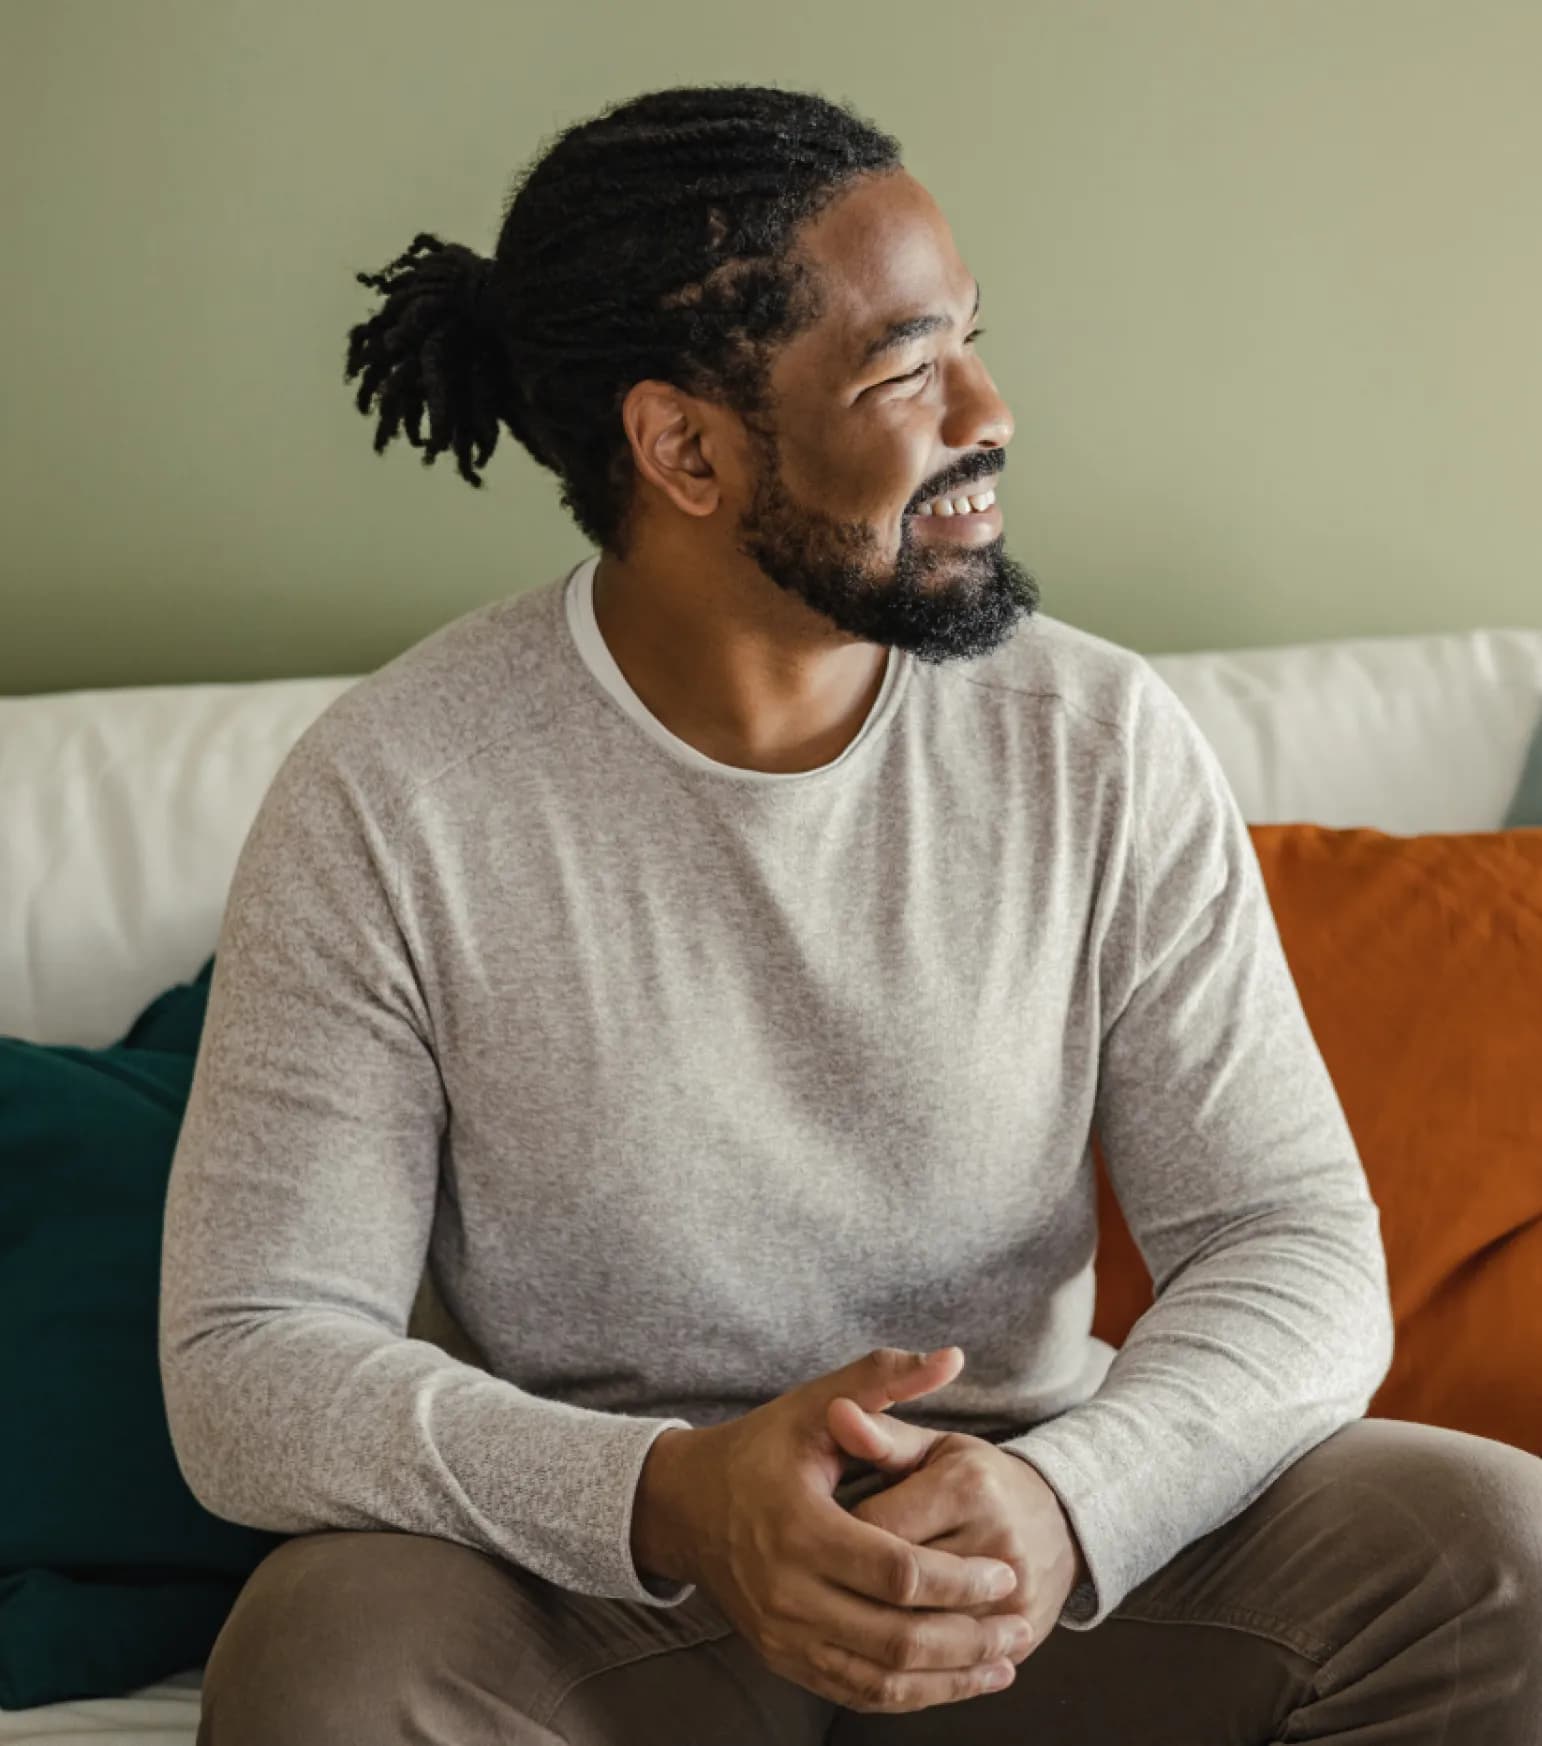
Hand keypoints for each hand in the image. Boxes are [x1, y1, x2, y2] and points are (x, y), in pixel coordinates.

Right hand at [634, 1347, 1036, 1713]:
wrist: (684, 1507)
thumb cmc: (759, 1449)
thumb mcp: (816, 1406)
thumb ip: (884, 1381)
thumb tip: (952, 1356)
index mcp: (800, 1528)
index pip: (897, 1571)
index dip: (958, 1579)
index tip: (1003, 1572)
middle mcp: (788, 1593)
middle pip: (897, 1636)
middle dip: (968, 1636)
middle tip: (1019, 1625)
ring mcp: (783, 1635)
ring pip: (883, 1678)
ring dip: (951, 1677)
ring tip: (1004, 1660)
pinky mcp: (784, 1659)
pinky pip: (858, 1693)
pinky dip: (913, 1694)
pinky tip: (955, 1681)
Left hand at [826, 1349, 1087, 1666]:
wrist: (1059, 1524)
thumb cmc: (977, 1480)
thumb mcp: (933, 1449)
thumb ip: (880, 1437)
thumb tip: (834, 1413)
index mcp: (967, 1486)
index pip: (878, 1527)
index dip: (838, 1538)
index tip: (824, 1538)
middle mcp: (996, 1541)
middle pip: (898, 1587)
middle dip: (854, 1590)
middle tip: (831, 1584)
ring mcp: (1014, 1595)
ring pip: (922, 1635)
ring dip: (878, 1634)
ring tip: (851, 1616)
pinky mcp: (1021, 1636)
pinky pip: (952, 1665)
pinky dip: (913, 1665)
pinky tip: (883, 1651)